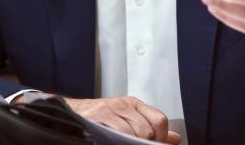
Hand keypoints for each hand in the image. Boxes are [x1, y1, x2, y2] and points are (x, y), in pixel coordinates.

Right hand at [63, 96, 180, 143]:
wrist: (69, 113)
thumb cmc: (100, 119)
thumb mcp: (127, 119)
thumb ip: (150, 126)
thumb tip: (175, 139)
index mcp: (134, 104)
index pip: (159, 120)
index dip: (161, 138)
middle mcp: (123, 105)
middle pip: (146, 130)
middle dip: (145, 144)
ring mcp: (108, 110)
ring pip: (131, 134)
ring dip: (130, 144)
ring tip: (123, 144)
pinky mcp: (95, 117)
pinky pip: (114, 134)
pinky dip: (116, 142)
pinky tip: (113, 143)